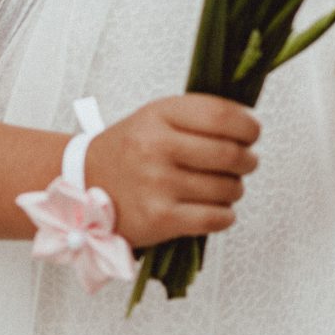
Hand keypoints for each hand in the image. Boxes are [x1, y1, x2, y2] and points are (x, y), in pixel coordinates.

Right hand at [83, 94, 259, 246]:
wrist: (82, 184)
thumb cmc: (129, 150)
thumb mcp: (156, 117)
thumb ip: (197, 116)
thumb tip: (249, 126)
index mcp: (159, 115)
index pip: (221, 115)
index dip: (248, 125)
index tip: (252, 132)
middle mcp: (157, 147)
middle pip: (230, 154)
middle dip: (248, 160)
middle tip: (245, 162)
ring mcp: (157, 185)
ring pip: (227, 188)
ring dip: (234, 189)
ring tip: (222, 186)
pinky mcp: (160, 219)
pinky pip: (216, 218)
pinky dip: (225, 215)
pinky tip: (215, 209)